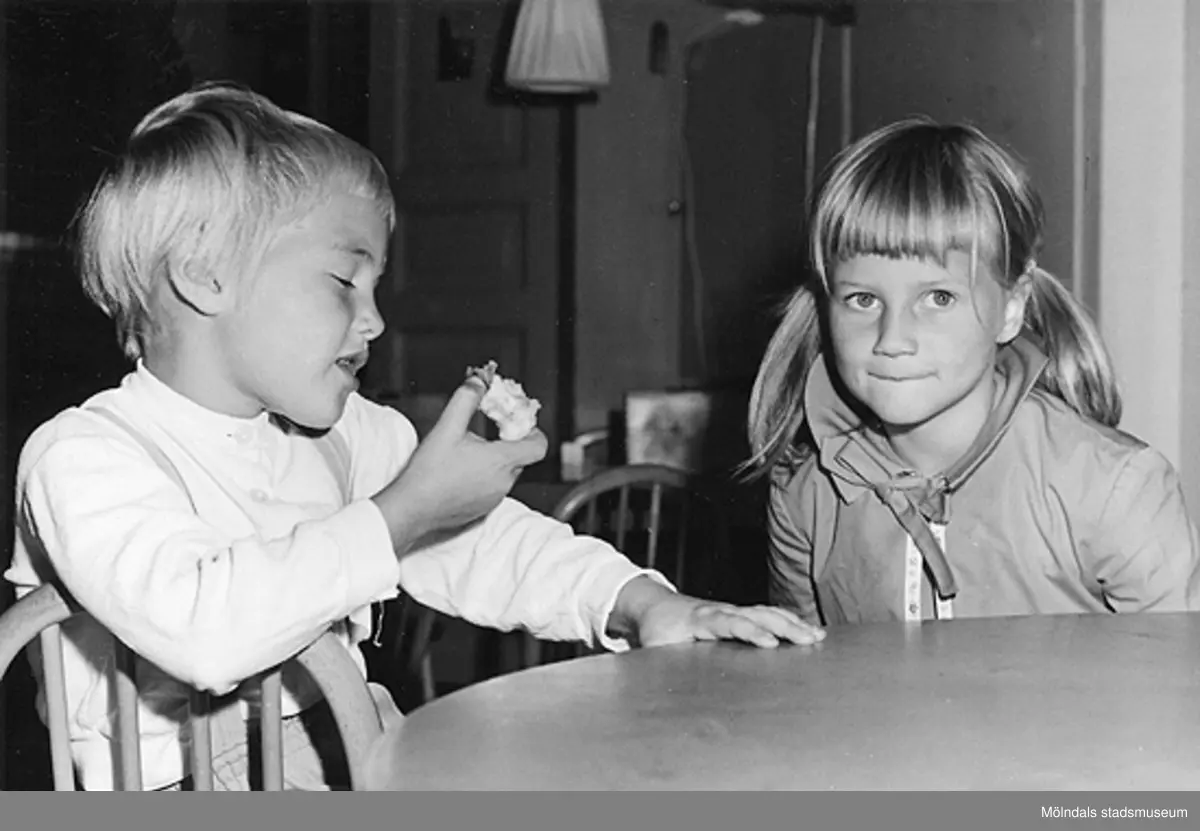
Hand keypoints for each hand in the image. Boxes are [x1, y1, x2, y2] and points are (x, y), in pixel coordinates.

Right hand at [373, 377, 547, 549]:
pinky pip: (493, 489)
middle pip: (520, 458)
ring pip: (505, 473)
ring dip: (495, 461)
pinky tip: (462, 472)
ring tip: (470, 453)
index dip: (534, 432)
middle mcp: (503, 483)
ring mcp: (494, 499)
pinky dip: (484, 477)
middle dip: (509, 442)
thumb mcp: (447, 427)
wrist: (411, 509)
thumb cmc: (428, 473)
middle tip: (491, 432)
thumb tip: (479, 380)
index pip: (538, 446)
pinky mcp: (483, 510)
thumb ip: (467, 399)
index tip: (520, 423)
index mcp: (501, 461)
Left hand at [608, 576, 824, 648]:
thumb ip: (663, 663)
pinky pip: (766, 614)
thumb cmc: (656, 630)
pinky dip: (788, 620)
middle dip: (785, 626)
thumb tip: (667, 689)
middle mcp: (721, 611)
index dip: (751, 632)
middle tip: (809, 638)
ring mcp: (732, 610)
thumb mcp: (653, 648)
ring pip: (766, 612)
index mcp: (701, 619)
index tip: (771, 643)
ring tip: (817, 634)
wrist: (654, 607)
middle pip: (757, 614)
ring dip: (792, 623)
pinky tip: (806, 629)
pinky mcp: (738, 614)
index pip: (730, 623)